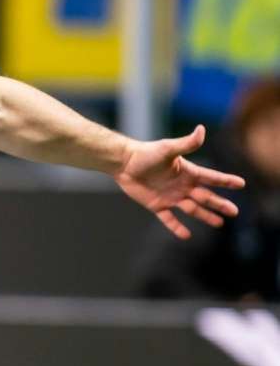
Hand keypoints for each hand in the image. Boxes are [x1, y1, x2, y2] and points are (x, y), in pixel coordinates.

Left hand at [114, 125, 244, 238]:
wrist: (124, 163)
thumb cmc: (146, 153)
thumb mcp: (168, 148)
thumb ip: (186, 143)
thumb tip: (202, 129)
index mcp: (187, 172)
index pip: (211, 177)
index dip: (226, 181)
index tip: (241, 184)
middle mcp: (182, 185)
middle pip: (206, 197)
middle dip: (220, 204)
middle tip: (235, 212)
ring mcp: (170, 196)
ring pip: (192, 209)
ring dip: (205, 216)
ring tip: (219, 223)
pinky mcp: (157, 205)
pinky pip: (169, 219)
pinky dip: (177, 227)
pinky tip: (186, 235)